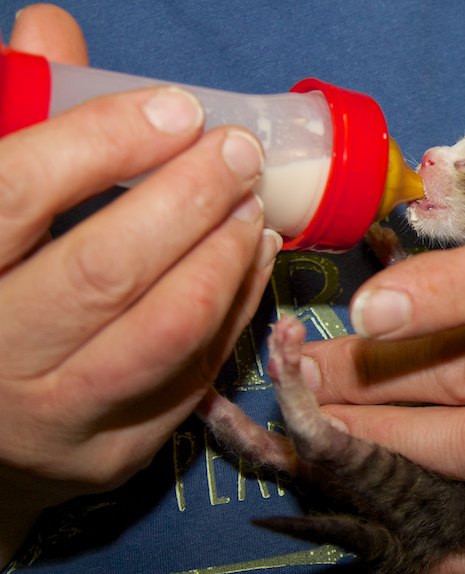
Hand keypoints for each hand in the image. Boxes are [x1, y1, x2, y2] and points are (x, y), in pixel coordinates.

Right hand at [0, 5, 279, 563]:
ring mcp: (54, 417)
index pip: (18, 193)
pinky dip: (235, 311)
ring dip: (226, 259)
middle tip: (239, 155)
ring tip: (255, 210)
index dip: (104, 141)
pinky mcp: (111, 454)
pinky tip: (250, 264)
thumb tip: (53, 30)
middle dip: (190, 200)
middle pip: (106, 269)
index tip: (179, 110)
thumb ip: (14, 122)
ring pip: (166, 332)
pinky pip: (195, 375)